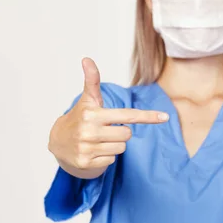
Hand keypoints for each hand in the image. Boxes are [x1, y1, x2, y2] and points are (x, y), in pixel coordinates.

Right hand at [48, 57, 168, 178]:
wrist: (57, 142)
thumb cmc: (80, 118)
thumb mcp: (87, 100)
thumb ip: (92, 80)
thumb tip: (87, 59)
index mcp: (92, 114)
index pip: (127, 115)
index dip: (148, 116)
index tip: (165, 117)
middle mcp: (89, 131)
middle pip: (127, 134)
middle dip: (120, 132)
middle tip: (105, 129)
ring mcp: (87, 149)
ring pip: (121, 148)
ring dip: (114, 145)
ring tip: (98, 140)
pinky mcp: (85, 163)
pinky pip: (111, 161)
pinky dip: (105, 157)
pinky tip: (93, 151)